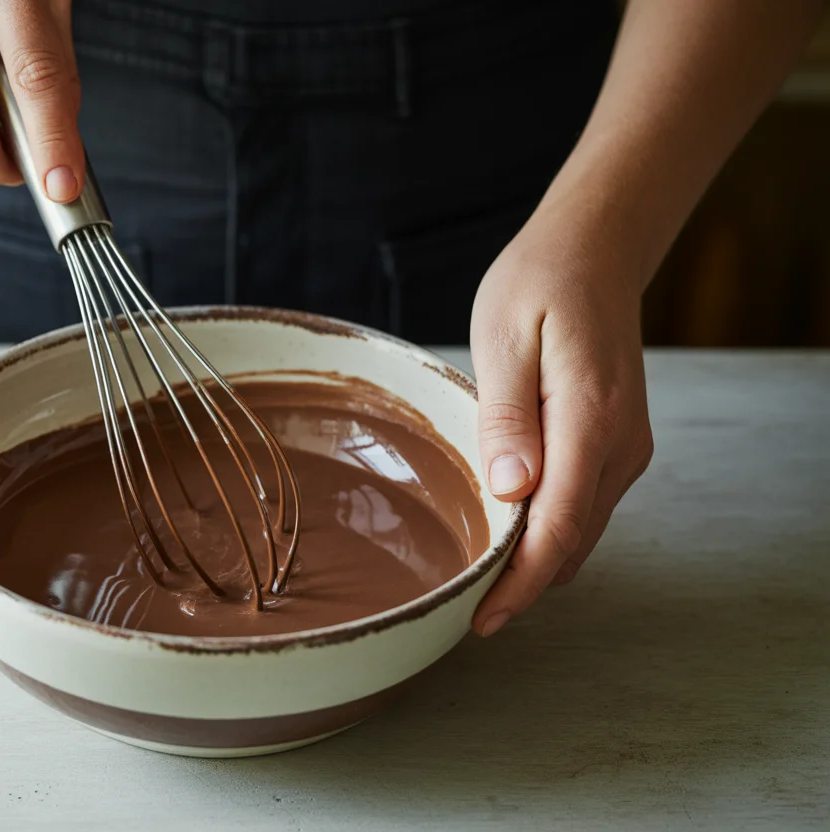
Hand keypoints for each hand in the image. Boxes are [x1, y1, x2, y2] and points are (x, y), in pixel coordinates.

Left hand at [468, 218, 654, 636]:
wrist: (593, 251)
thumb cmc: (539, 285)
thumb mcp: (506, 339)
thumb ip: (508, 417)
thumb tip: (510, 493)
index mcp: (590, 420)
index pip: (557, 529)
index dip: (519, 584)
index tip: (481, 619)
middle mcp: (620, 446)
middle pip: (573, 543)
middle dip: (523, 585)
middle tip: (462, 611)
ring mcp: (625, 448)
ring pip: (581, 532)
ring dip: (536, 563)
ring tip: (477, 583)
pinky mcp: (616, 445)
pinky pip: (584, 507)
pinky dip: (549, 534)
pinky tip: (507, 536)